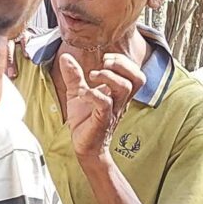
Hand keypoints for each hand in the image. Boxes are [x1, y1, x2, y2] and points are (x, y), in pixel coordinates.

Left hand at [56, 49, 144, 167]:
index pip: (135, 74)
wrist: (85, 147)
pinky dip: (93, 94)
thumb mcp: (78, 92)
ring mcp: (113, 110)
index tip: (105, 60)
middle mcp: (120, 101)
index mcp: (118, 93)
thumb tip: (65, 57)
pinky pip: (105, 104)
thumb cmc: (85, 121)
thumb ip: (73, 75)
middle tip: (104, 64)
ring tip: (92, 76)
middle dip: (121, 65)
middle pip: (137, 79)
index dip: (123, 62)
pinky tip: (82, 94)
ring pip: (124, 88)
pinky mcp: (103, 120)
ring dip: (107, 77)